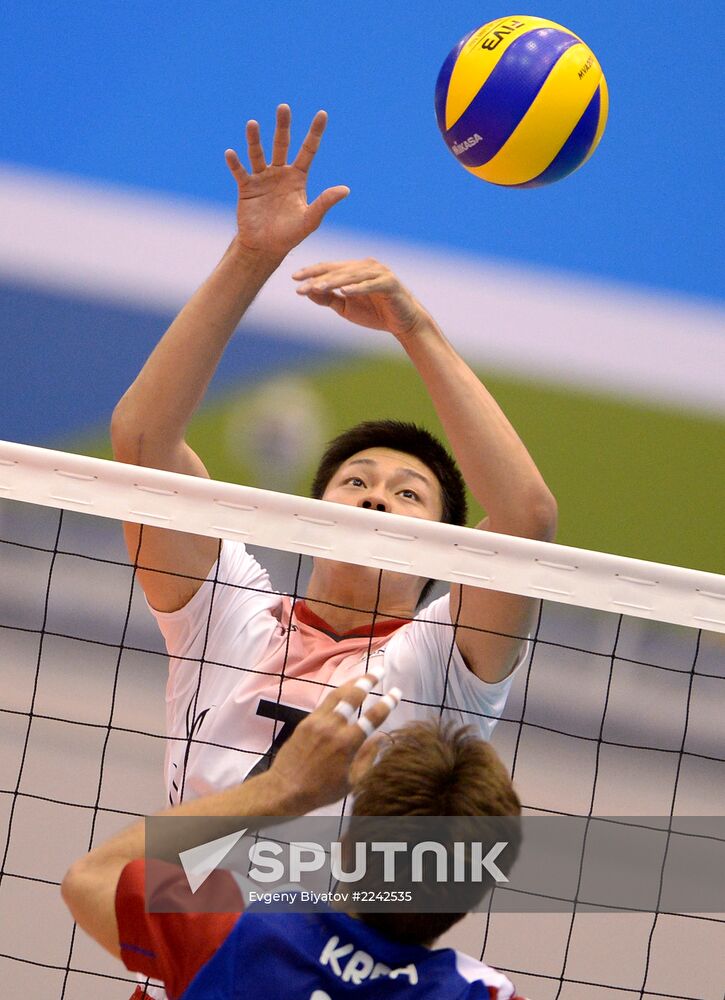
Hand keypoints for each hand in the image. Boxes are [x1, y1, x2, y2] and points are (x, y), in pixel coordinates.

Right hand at [225, 104, 349, 260]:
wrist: (265, 247)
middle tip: (284, 107)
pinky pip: (240, 172)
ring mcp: (262, 178)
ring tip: (253, 124)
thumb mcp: (310, 219)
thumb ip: (325, 202)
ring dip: (255, 139)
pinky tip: (231, 153)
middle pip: (281, 144)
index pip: (308, 150)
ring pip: (258, 154)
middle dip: (283, 126)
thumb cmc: (290, 234)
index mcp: (298, 177)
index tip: (322, 114)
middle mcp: (280, 173)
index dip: (315, 133)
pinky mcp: (246, 187)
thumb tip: (346, 189)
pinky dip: (235, 163)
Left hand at [267, 669, 401, 812]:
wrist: (285, 789)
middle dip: (368, 680)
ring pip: (337, 695)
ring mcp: (317, 722)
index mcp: (347, 744)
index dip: (387, 703)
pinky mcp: (306, 722)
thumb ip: (368, 758)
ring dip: (352, 682)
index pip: (372, 718)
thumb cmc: (321, 791)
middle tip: (380, 670)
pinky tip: (344, 692)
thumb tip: (381, 738)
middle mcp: (332, 727)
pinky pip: (325, 703)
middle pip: (353, 696)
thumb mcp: (352, 781)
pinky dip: (337, 695)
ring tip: (364, 676)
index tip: (396, 692)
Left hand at [292, 258, 430, 339]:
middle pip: (337, 270)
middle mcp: (367, 266)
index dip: (311, 272)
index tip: (293, 278)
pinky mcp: (390, 283)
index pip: (330, 268)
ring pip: (351, 276)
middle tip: (300, 286)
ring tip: (316, 288)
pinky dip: (357, 287)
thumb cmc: (375, 314)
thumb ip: (329, 299)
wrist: (404, 324)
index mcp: (355, 269)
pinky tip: (344, 291)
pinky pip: (370, 285)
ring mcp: (379, 272)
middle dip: (317, 278)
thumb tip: (308, 291)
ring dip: (333, 282)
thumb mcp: (346, 308)